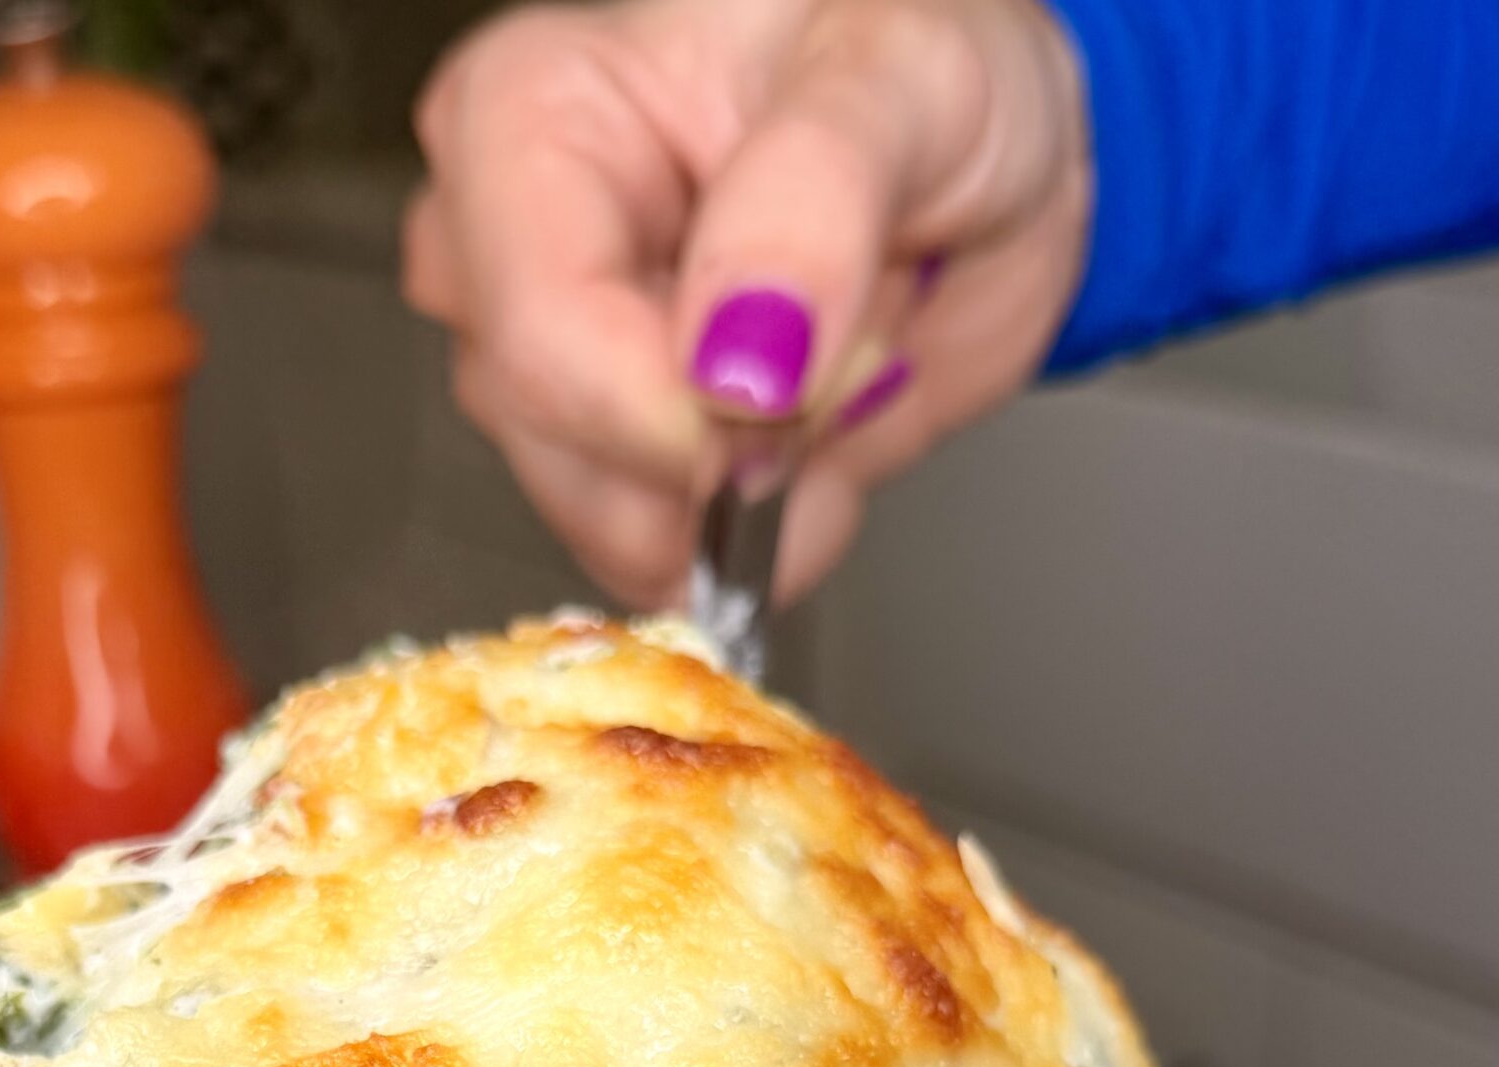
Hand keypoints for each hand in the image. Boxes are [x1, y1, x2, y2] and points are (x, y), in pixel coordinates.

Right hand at [405, 0, 1090, 606]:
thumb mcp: (905, 78)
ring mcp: (563, 373)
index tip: (795, 390)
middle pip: (563, 452)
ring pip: (618, 528)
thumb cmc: (923, 70)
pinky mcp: (623, 466)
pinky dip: (779, 529)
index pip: (541, 338)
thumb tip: (738, 357)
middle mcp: (514, 254)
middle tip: (849, 343)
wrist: (984, 158)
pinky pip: (678, 564)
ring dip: (768, 487)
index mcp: (529, 121)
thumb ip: (815, 198)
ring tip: (838, 362)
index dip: (676, 412)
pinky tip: (822, 430)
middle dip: (735, 446)